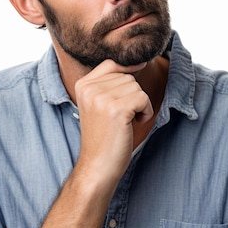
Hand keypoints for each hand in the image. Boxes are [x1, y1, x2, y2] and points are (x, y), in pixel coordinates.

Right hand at [74, 60, 152, 186]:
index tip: (130, 91)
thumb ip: (111, 82)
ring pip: (137, 87)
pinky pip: (143, 98)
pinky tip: (133, 124)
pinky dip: (145, 112)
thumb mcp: (100, 103)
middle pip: (127, 76)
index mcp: (83, 85)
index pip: (112, 63)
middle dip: (132, 95)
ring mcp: (102, 98)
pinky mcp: (117, 109)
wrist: (97, 166)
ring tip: (125, 121)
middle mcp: (90, 88)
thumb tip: (138, 62)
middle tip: (121, 116)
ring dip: (139, 105)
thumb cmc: (103, 136)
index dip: (127, 72)